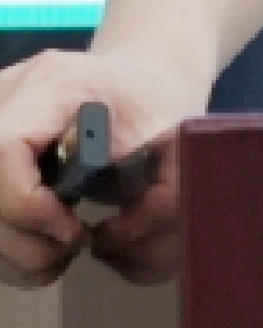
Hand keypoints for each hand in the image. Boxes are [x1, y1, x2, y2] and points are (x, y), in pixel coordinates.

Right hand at [0, 40, 198, 288]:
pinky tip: (43, 240)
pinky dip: (8, 241)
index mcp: (50, 87)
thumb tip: (112, 239)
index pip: (3, 150)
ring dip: (12, 248)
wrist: (142, 78)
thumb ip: (164, 193)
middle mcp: (4, 96)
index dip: (26, 205)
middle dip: (21, 238)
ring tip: (61, 249)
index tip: (73, 230)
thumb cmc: (159, 106)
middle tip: (73, 245)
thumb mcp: (180, 141)